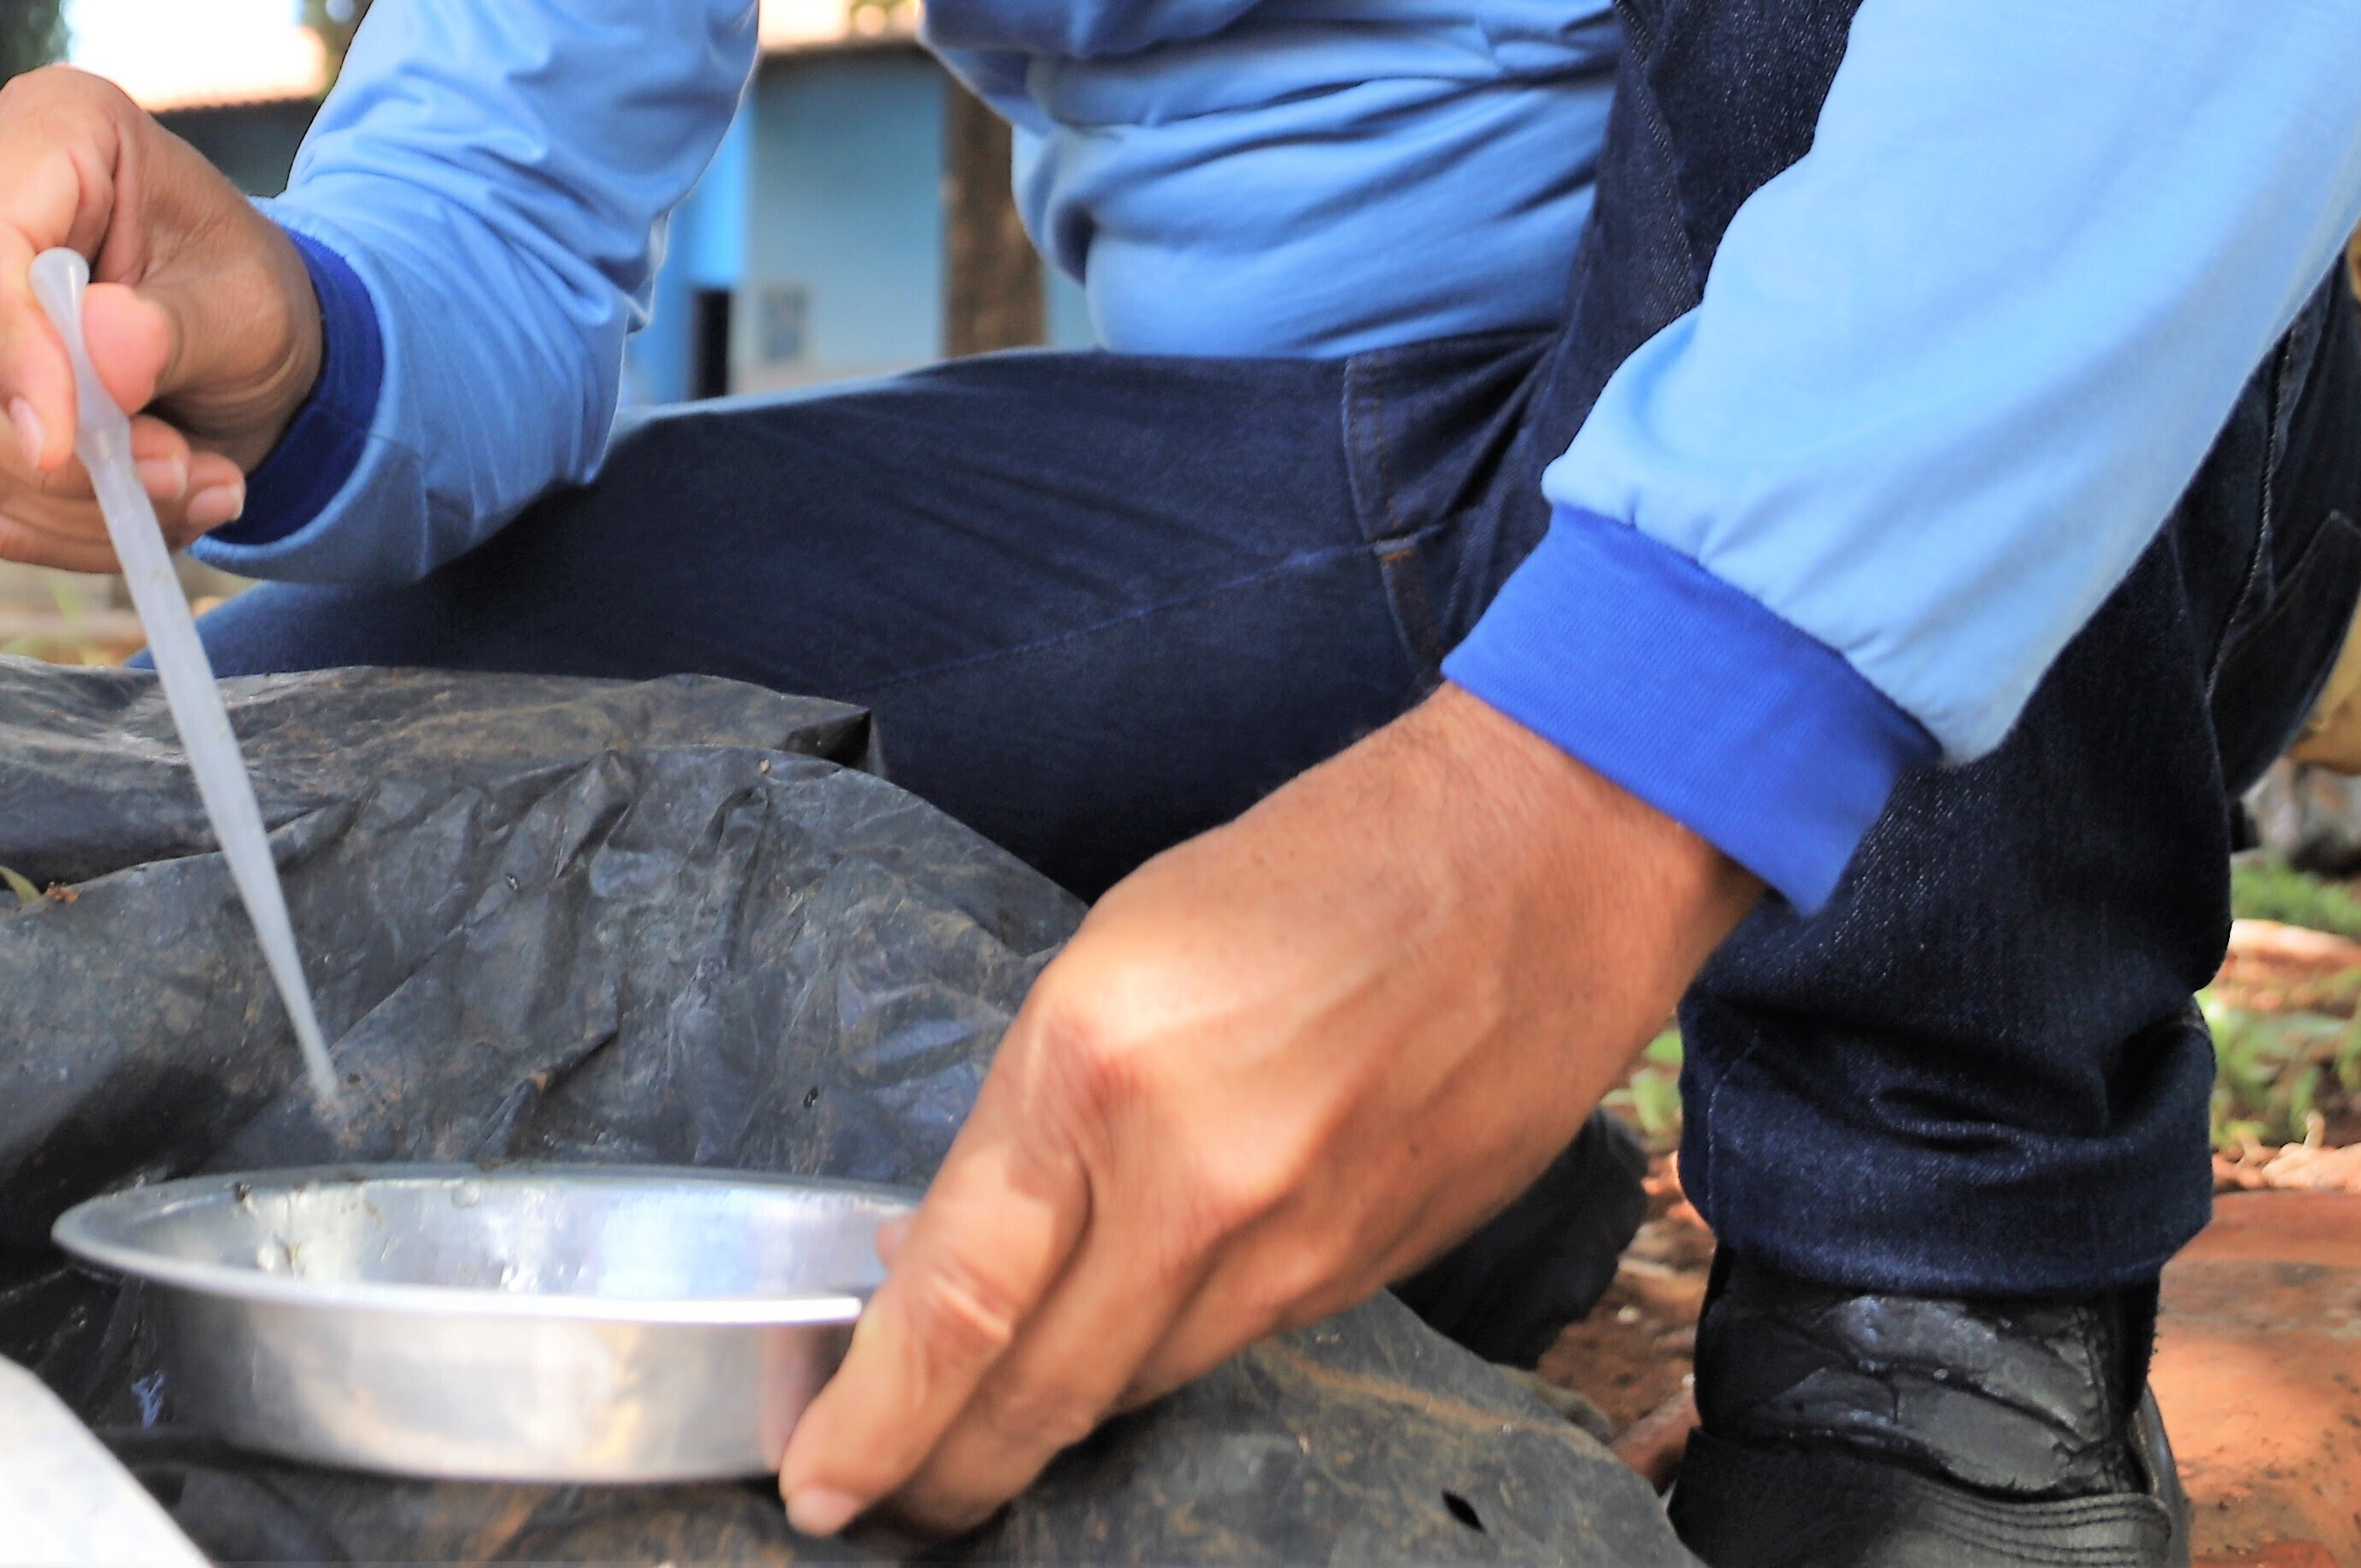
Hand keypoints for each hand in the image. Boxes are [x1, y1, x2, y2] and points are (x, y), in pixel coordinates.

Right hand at [0, 68, 324, 572]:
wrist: (240, 337)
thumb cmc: (246, 291)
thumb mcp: (250, 305)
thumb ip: (177, 329)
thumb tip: (101, 360)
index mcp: (48, 128)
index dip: (9, 351)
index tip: (62, 445)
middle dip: (60, 453)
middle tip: (182, 480)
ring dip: (70, 501)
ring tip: (194, 492)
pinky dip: (55, 523)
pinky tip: (144, 512)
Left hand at [777, 689, 1759, 1537]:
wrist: (1544, 857)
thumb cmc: (1319, 867)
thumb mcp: (1121, 954)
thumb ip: (1037, 1114)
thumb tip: (948, 1253)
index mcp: (1096, 1063)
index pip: (953, 1299)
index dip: (873, 1418)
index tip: (816, 1480)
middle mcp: (1189, 1177)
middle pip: (1035, 1393)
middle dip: (942, 1475)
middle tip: (875, 1504)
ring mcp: (1290, 1244)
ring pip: (1130, 1390)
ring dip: (1042, 1432)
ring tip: (972, 1444)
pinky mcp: (1364, 1277)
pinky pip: (1223, 1353)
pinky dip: (1150, 1369)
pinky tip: (1113, 1352)